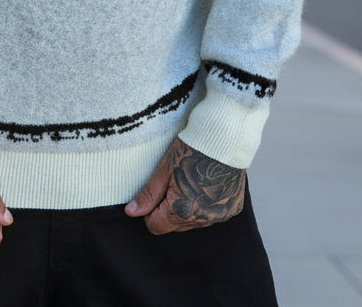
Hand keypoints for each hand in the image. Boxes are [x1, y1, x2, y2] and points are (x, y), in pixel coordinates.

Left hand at [124, 137, 244, 234]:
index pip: (155, 226)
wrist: (225, 138)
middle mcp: (202, 220)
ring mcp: (219, 215)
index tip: (156, 190)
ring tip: (192, 180)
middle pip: (174, 225)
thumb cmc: (190, 150)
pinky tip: (207, 183)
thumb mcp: (164, 170)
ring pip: (193, 221)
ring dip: (188, 207)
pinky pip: (211, 214)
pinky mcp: (232, 208)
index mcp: (181, 211)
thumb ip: (148, 195)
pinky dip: (206, 204)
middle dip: (169, 209)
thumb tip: (131, 212)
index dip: (151, 209)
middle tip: (174, 182)